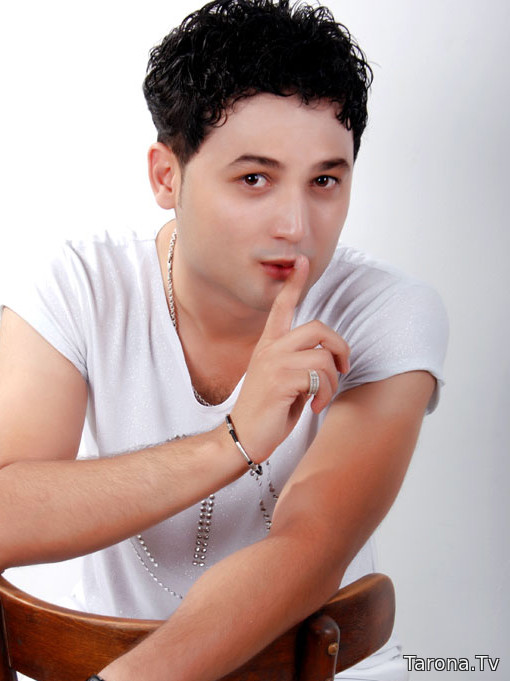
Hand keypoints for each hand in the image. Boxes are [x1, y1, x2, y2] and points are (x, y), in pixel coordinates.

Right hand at [230, 255, 349, 461]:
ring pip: (323, 356)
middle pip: (318, 327)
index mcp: (269, 345)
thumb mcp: (283, 379)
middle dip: (340, 347)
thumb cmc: (268, 410)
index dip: (294, 283)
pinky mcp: (281, 380)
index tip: (302, 261)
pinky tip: (313, 406)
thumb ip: (299, 362)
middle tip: (342, 368)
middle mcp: (271, 348)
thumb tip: (329, 358)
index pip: (282, 306)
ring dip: (331, 381)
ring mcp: (275, 362)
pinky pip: (319, 376)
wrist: (244, 435)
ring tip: (321, 397)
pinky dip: (324, 394)